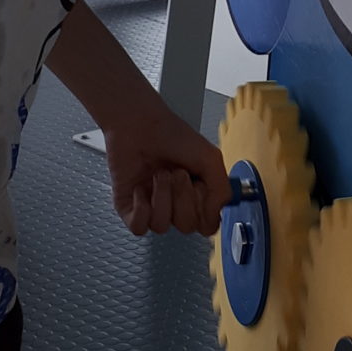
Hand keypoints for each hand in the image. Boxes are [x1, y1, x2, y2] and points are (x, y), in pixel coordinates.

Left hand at [104, 99, 231, 237]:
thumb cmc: (172, 135)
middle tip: (178, 173)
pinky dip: (141, 209)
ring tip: (159, 174)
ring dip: (162, 197)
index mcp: (197, 196)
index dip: (205, 211)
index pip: (207, 225)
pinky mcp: (129, 207)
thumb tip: (215, 215)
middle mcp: (175, 205)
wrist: (140, 123)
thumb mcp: (210, 158)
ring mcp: (152, 207)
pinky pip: (139, 227)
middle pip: (186, 227)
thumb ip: (222, 190)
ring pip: (162, 226)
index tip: (201, 188)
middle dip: (183, 198)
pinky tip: (142, 189)